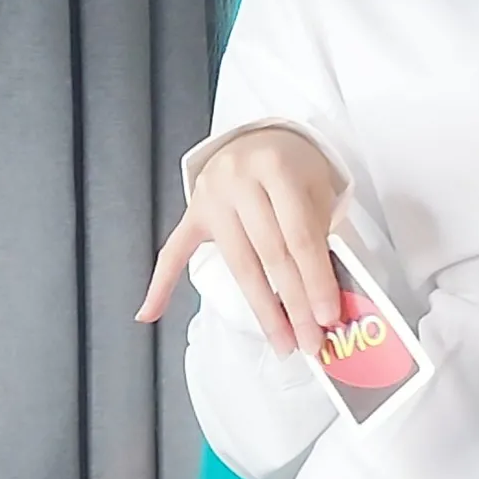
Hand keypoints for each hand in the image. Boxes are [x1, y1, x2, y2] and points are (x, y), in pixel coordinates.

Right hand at [135, 127, 341, 355]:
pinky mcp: (193, 212)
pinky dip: (161, 284)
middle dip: (294, 304)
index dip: (315, 280)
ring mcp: (211, 196)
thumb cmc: (295, 170)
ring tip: (282, 341)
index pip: (300, 236)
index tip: (328, 317)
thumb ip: (320, 236)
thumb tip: (326, 299)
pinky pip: (174, 251)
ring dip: (262, 308)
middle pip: (271, 254)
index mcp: (277, 169)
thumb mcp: (318, 189)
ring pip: (238, 263)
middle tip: (310, 341)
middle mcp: (240, 180)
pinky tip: (150, 313)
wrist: (258, 137)